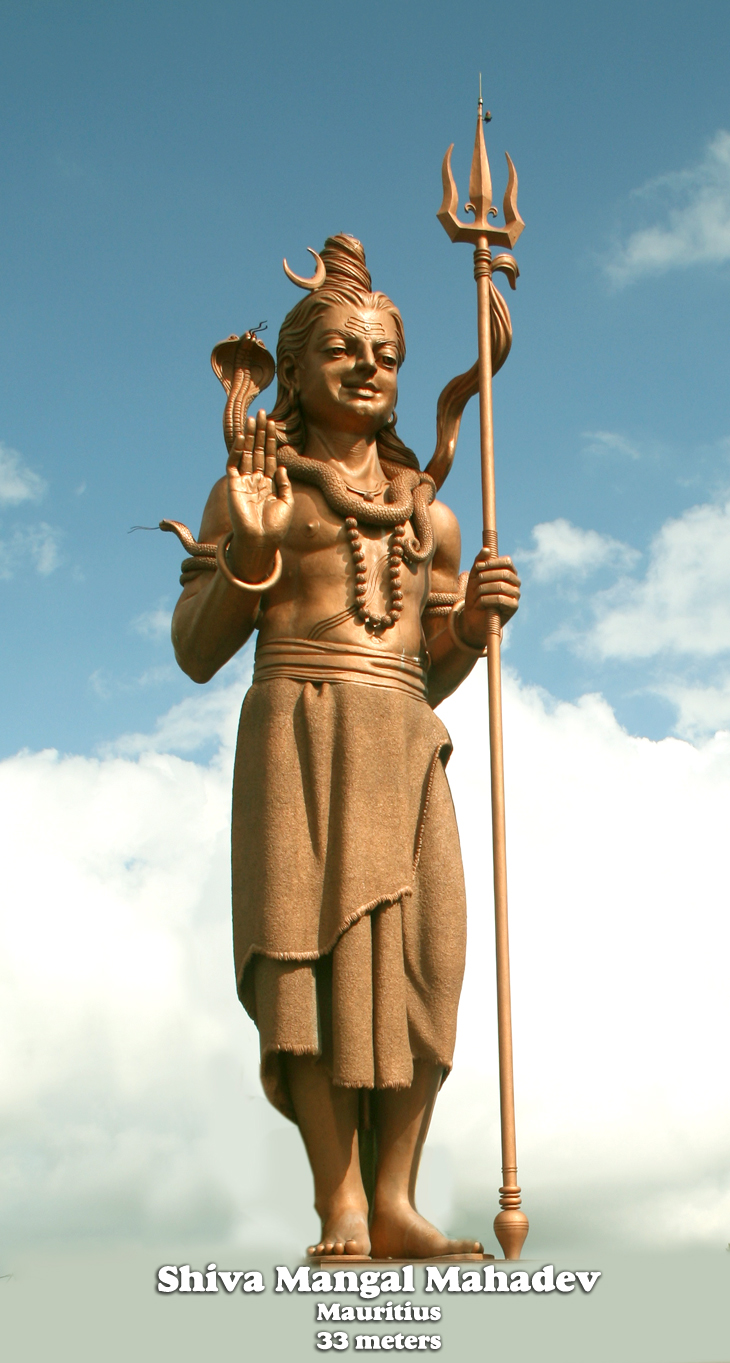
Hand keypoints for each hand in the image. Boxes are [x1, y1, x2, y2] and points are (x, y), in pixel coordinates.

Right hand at [226, 408, 293, 579]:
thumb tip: (280, 466)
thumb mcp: (286, 503)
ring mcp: (244, 482)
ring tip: (252, 418)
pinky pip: (233, 465)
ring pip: (246, 453)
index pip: (269, 456)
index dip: (271, 440)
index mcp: (268, 483)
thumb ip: (284, 484)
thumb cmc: (275, 526)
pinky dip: (237, 451)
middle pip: (257, 450)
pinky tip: (243, 437)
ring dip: (249, 436)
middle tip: (262, 413)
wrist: (261, 541)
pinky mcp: (233, 486)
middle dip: (260, 432)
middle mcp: (255, 480)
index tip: (273, 423)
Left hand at [459, 549, 520, 647]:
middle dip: (486, 577)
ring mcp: (516, 595)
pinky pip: (500, 599)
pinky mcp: (513, 607)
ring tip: (475, 595)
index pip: (507, 562)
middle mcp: (515, 582)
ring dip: (483, 589)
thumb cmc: (475, 595)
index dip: (492, 563)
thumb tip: (486, 549)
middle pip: (504, 574)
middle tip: (475, 583)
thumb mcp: (474, 577)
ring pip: (500, 586)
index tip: (478, 567)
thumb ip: (479, 562)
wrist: (473, 617)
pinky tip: (479, 604)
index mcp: (509, 573)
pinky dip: (486, 600)